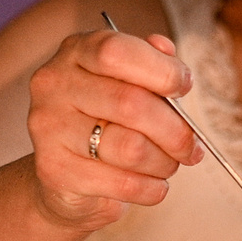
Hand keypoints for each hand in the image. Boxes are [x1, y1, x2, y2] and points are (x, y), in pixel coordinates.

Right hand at [25, 27, 201, 230]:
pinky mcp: (55, 171)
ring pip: (131, 148)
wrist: (64, 176)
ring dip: (165, 162)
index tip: (184, 87)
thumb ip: (153, 66)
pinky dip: (152, 189)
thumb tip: (173, 63)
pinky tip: (154, 186)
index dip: (161, 71)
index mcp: (76, 52)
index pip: (117, 52)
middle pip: (131, 104)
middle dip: (176, 130)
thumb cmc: (106, 121)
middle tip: (191, 146)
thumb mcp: (129, 83)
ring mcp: (49, 128)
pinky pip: (123, 183)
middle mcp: (54, 85)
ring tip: (168, 165)